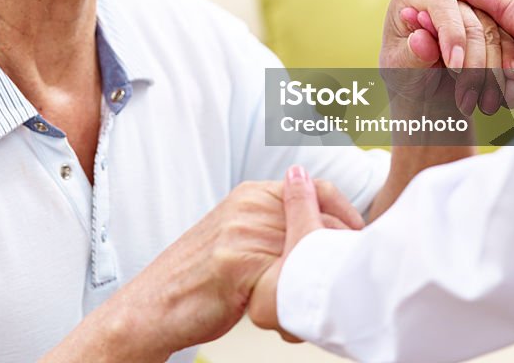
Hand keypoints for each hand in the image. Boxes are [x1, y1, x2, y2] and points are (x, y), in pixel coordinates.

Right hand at [106, 179, 361, 356]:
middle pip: (322, 223)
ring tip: (300, 312)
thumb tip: (327, 226)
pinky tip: (280, 324)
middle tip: (336, 288)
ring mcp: (243, 234)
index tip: (359, 244)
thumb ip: (275, 222)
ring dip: (313, 291)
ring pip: (310, 257)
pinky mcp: (237, 265)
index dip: (348, 218)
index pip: (320, 189)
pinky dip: (291, 313)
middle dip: (336, 260)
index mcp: (252, 195)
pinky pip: (287, 286)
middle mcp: (249, 207)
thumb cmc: (200, 278)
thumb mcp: (238, 235)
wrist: (153, 305)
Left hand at [382, 0, 513, 114]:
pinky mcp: (489, 25)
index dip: (452, 34)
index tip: (456, 68)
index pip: (441, 3)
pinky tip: (499, 94)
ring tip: (480, 103)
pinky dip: (504, 70)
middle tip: (467, 94)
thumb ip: (411, 54)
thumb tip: (421, 40)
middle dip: (472, 61)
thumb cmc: (404, 76)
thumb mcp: (399, 69)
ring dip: (490, 72)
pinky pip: (507, 44)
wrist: (424, 93)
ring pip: (493, 33)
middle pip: (472, 20)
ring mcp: (469, 8)